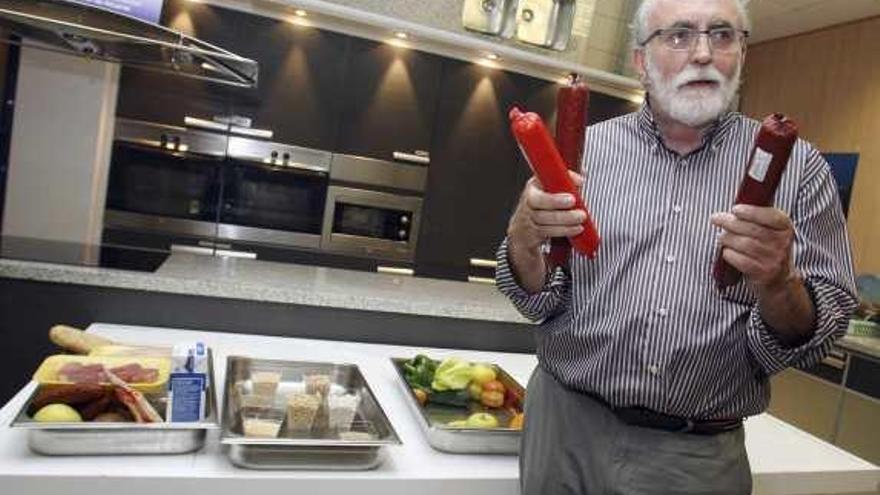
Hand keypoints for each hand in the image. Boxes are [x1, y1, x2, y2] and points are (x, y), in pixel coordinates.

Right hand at [506, 171, 584, 292]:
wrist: (523, 234)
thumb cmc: (543, 210)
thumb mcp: (551, 192)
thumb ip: (566, 181)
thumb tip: (582, 174)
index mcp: (533, 187)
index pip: (538, 180)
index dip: (556, 179)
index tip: (575, 184)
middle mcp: (528, 202)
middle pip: (538, 201)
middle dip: (556, 201)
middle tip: (574, 202)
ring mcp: (527, 220)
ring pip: (544, 218)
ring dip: (564, 219)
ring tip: (581, 217)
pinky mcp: (532, 235)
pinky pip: (546, 232)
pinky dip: (563, 230)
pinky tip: (577, 229)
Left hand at [710, 204, 795, 290]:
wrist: (780, 280)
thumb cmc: (769, 249)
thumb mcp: (772, 230)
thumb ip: (759, 215)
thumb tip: (740, 201)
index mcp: (785, 227)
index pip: (769, 215)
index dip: (750, 211)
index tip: (734, 209)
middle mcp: (782, 243)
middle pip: (751, 229)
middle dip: (729, 222)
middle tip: (716, 219)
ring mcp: (773, 259)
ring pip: (744, 244)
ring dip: (727, 238)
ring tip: (721, 237)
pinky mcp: (763, 273)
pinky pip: (740, 260)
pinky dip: (729, 254)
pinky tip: (727, 251)